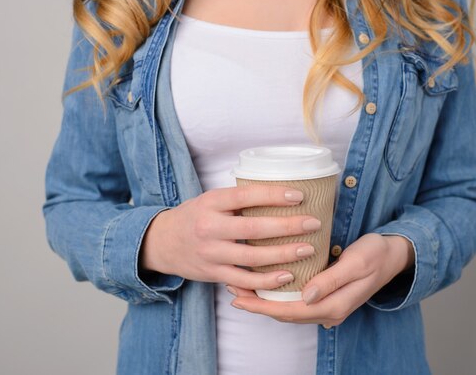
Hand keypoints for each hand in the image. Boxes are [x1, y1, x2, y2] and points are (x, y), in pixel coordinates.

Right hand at [140, 184, 322, 290]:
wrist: (162, 242)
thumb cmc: (195, 216)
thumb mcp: (211, 200)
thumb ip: (238, 199)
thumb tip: (281, 193)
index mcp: (211, 202)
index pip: (245, 196)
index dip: (273, 195)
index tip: (298, 196)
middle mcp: (209, 227)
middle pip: (254, 228)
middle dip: (288, 227)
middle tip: (313, 223)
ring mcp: (211, 253)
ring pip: (252, 257)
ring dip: (283, 255)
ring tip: (308, 249)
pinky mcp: (213, 273)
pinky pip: (243, 280)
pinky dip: (266, 281)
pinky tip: (286, 276)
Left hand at [227, 233, 413, 327]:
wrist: (394, 254)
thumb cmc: (375, 253)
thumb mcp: (356, 262)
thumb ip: (331, 280)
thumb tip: (305, 296)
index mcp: (333, 305)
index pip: (288, 311)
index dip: (261, 305)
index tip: (238, 296)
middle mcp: (328, 311)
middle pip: (284, 313)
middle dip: (257, 304)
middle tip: (231, 289)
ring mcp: (328, 307)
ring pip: (289, 309)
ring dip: (264, 301)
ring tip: (242, 287)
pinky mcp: (327, 297)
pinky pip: (296, 303)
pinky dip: (277, 296)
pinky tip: (266, 285)